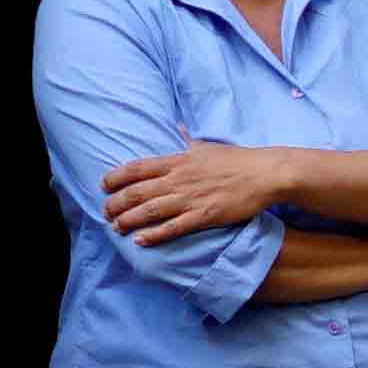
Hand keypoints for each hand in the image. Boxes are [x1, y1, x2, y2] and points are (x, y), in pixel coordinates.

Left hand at [103, 138, 295, 242]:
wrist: (264, 173)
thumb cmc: (236, 160)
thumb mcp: (207, 146)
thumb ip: (188, 140)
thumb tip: (179, 127)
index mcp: (178, 160)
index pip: (138, 167)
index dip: (116, 177)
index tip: (103, 185)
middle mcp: (179, 179)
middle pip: (137, 192)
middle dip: (116, 203)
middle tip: (105, 212)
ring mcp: (190, 198)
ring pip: (149, 211)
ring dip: (128, 220)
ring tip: (115, 227)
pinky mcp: (203, 216)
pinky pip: (172, 227)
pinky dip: (153, 235)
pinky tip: (139, 241)